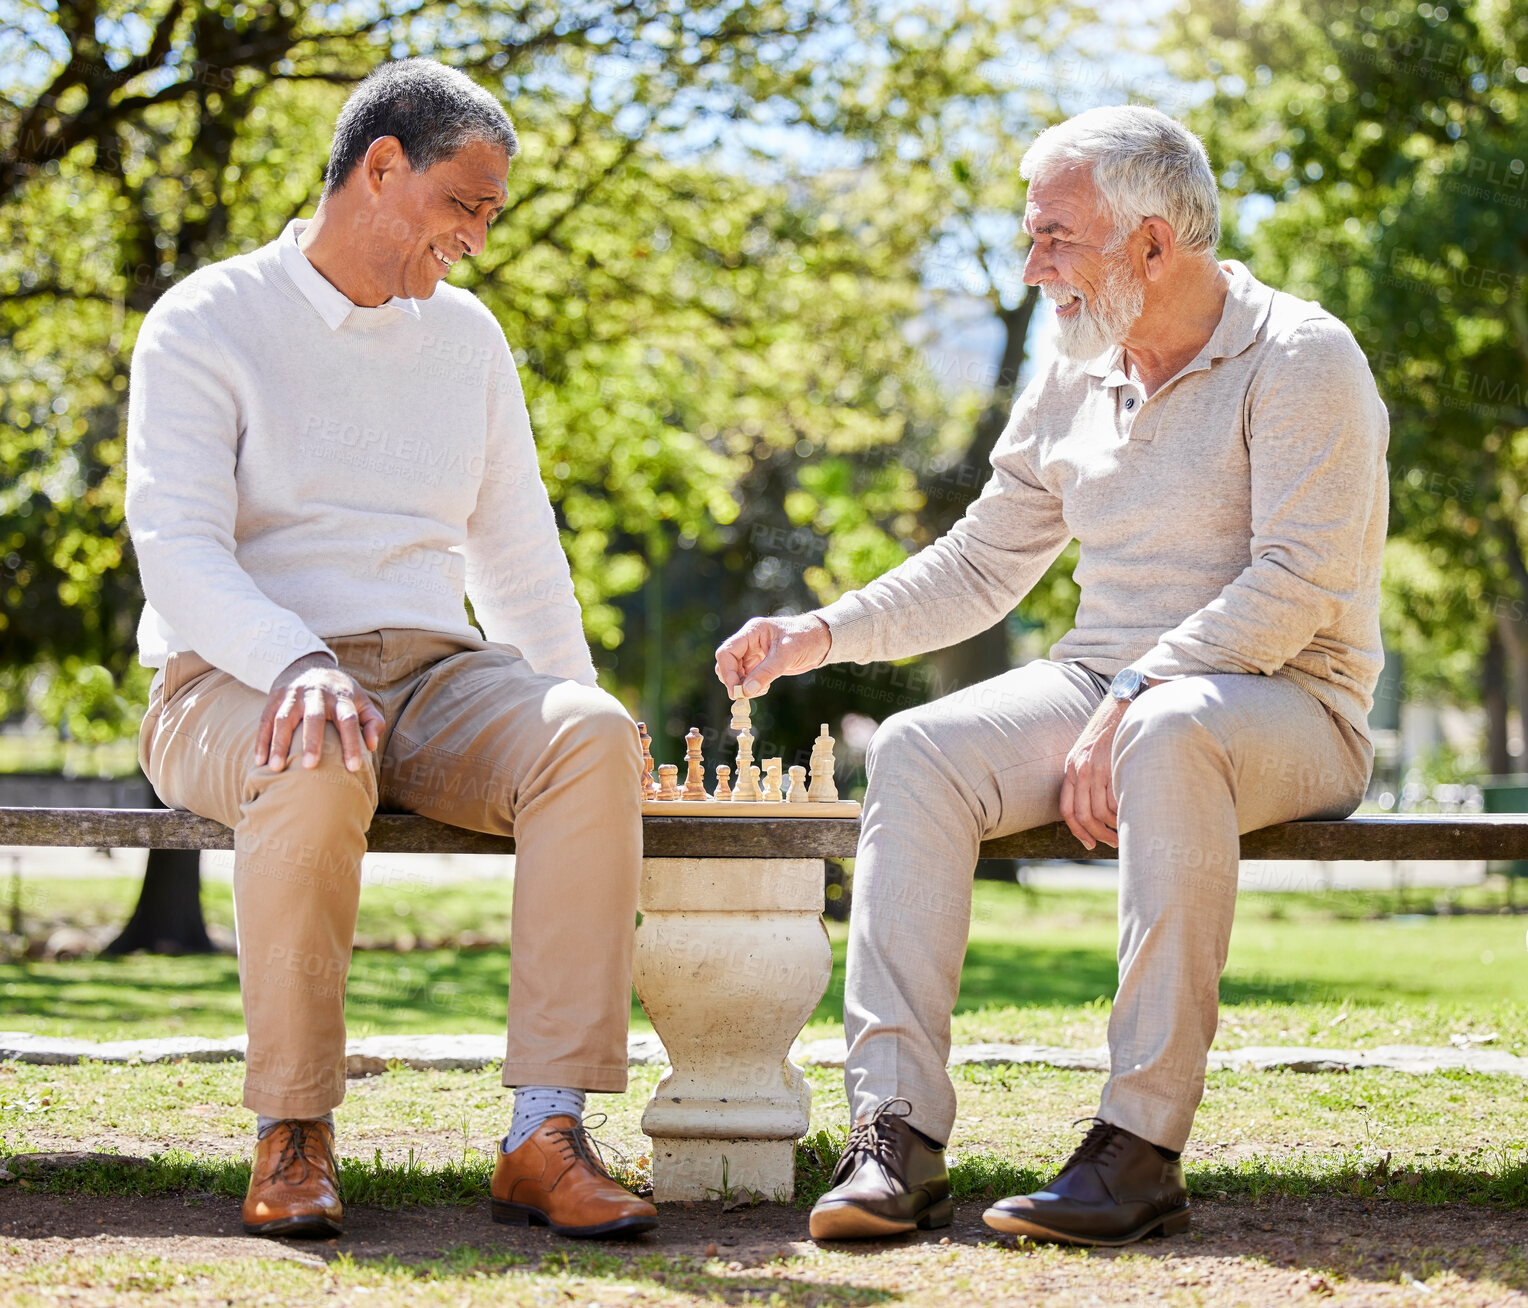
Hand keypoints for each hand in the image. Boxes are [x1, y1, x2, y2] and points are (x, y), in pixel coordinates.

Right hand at [254, 653, 383, 773]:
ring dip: (279, 743)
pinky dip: (262, 740)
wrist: (308, 663)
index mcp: (341, 697)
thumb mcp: (361, 700)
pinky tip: (259, 761)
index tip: (354, 767)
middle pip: (314, 717)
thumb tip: (372, 746)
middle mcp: (317, 694)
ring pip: (284, 719)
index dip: (352, 743)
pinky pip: (265, 720)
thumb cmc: (339, 692)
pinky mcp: (274, 698)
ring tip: (276, 767)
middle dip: (312, 741)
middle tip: (310, 766)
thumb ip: (372, 722)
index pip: (349, 720)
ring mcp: (293, 695)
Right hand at [715, 615, 831, 696]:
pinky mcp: (761, 663)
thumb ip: (766, 672)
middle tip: (744, 696)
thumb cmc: (805, 638)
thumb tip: (746, 691)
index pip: (727, 652)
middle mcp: (749, 642)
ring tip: (759, 691)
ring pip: (737, 672)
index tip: (736, 690)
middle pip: (728, 663)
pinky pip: (748, 677)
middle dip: (734, 681)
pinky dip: (752, 686)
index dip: (728, 672)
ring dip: (743, 685)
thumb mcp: (786, 655)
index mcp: (752, 632)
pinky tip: (764, 688)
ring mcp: (754, 653)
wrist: (821, 640)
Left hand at [1059, 696, 1129, 850]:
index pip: (1066, 809)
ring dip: (1113, 827)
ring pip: (1100, 811)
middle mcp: (1080, 770)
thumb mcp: (1089, 752)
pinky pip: (1115, 799)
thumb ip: (1088, 775)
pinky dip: (1122, 814)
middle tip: (1112, 842)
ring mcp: (1096, 768)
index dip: (1076, 830)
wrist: (1122, 704)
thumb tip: (1096, 806)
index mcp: (1071, 768)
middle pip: (1083, 815)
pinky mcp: (1112, 766)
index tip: (1088, 843)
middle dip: (1097, 834)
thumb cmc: (1109, 731)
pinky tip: (1131, 817)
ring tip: (1124, 833)